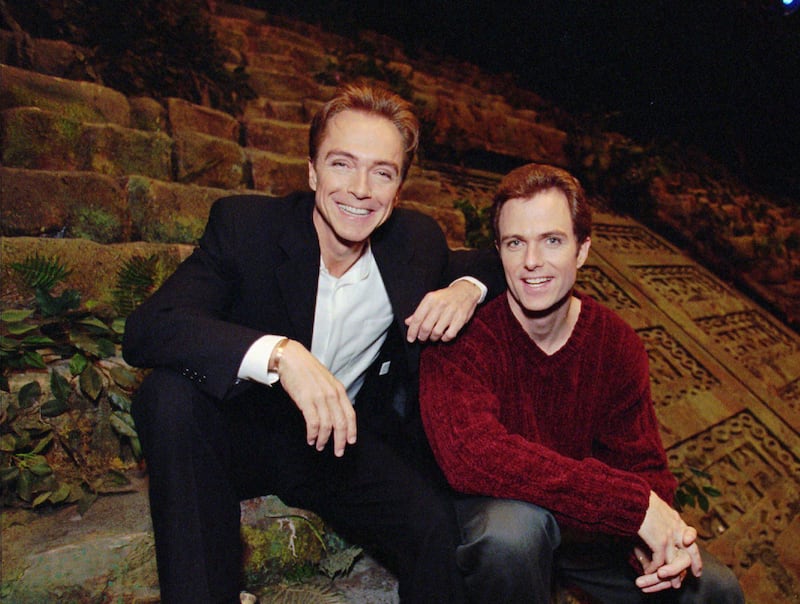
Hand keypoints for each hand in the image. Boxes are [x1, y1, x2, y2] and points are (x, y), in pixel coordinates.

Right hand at [273, 339, 356, 456]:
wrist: (291, 358)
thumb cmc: (307, 371)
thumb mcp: (326, 382)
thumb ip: (332, 397)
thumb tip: (335, 415)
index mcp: (339, 390)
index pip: (350, 414)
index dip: (352, 430)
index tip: (351, 442)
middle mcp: (332, 394)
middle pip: (341, 423)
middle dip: (340, 441)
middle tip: (338, 452)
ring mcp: (319, 397)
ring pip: (327, 425)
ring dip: (324, 439)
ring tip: (320, 446)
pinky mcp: (306, 400)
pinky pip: (314, 423)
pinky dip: (313, 434)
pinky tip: (311, 438)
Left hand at [404, 279, 481, 342]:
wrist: (466, 291)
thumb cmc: (445, 297)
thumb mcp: (431, 300)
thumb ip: (419, 312)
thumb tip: (408, 322)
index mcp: (430, 299)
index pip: (418, 318)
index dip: (412, 331)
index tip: (410, 339)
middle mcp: (440, 304)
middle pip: (426, 327)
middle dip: (422, 337)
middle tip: (421, 339)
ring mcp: (451, 311)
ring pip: (437, 332)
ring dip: (433, 338)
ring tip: (432, 337)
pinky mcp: (461, 318)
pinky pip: (450, 334)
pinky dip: (445, 338)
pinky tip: (443, 336)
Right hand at [635, 492, 702, 592]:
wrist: (632, 498)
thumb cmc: (636, 499)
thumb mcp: (653, 506)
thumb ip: (658, 515)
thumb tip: (653, 518)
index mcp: (674, 517)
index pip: (690, 533)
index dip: (692, 543)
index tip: (692, 549)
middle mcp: (676, 527)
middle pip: (690, 550)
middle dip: (694, 563)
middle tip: (696, 573)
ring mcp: (670, 535)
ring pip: (674, 560)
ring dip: (669, 572)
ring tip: (666, 580)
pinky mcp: (660, 542)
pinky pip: (660, 561)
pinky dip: (653, 569)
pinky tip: (647, 571)